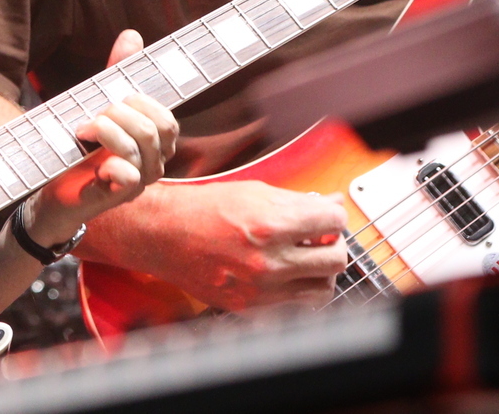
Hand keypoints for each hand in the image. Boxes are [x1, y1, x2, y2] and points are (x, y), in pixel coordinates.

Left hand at [23, 30, 178, 248]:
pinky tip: (95, 164)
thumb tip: (132, 35)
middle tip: (92, 117)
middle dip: (118, 113)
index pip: (167, 119)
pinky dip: (111, 165)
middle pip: (153, 129)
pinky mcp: (115, 197)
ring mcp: (137, 184)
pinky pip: (128, 177)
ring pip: (137, 148)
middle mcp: (153, 164)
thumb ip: (117, 74)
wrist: (51, 184)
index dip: (142, 102)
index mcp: (154, 143)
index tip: (115, 98)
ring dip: (105, 131)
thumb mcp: (99, 104)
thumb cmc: (81, 144)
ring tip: (82, 132)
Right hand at [101, 179, 348, 310]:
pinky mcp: (250, 306)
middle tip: (320, 238)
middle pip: (336, 259)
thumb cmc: (201, 209)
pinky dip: (297, 290)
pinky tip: (284, 274)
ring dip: (319, 272)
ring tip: (304, 259)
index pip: (333, 222)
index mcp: (270, 224)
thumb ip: (295, 201)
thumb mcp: (252, 192)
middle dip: (332, 245)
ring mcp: (260, 287)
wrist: (162, 234)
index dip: (333, 216)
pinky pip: (295, 304)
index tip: (327, 216)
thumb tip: (330, 203)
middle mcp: (268, 260)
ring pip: (322, 288)